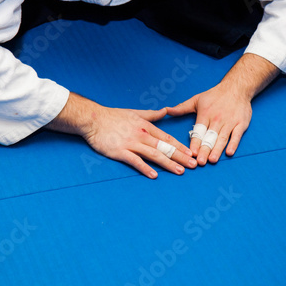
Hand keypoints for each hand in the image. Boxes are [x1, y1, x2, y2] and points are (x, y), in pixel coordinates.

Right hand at [46, 93, 196, 178]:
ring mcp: (131, 143)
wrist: (93, 119)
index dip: (180, 146)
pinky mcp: (120, 151)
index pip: (167, 138)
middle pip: (164, 147)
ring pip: (153, 154)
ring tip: (180, 171)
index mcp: (146, 126)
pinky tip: (154, 175)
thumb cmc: (113, 116)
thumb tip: (165, 111)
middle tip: (193, 165)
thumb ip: (151, 114)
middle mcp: (141, 135)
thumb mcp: (135, 112)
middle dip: (180, 157)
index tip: (191, 153)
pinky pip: (135, 161)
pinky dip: (145, 168)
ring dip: (168, 163)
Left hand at [166, 83, 251, 165]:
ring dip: (217, 149)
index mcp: (205, 113)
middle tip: (200, 162)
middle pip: (210, 136)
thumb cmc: (215, 95)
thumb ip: (182, 108)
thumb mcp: (196, 99)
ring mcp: (230, 121)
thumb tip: (166, 111)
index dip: (195, 142)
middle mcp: (218, 118)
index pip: (199, 130)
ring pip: (223, 138)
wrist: (236, 87)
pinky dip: (234, 144)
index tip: (191, 152)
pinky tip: (229, 153)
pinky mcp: (241, 123)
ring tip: (212, 160)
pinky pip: (237, 135)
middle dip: (205, 150)